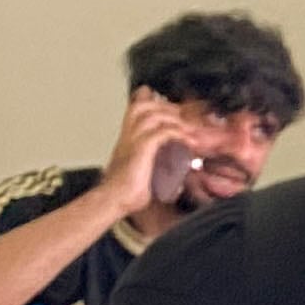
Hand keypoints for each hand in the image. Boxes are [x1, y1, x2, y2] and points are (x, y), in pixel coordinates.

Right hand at [105, 91, 192, 207]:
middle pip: (141, 105)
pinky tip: (190, 142)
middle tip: (185, 118)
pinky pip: (161, 132)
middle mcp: (127, 136)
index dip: (155, 104)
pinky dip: (178, 134)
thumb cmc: (129, 191)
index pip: (136, 108)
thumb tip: (183, 165)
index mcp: (127, 138)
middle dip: (166, 107)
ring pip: (151, 114)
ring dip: (175, 119)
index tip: (177, 112)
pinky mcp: (140, 149)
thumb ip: (161, 161)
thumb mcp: (148, 170)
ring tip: (190, 129)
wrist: (115, 200)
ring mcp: (132, 141)